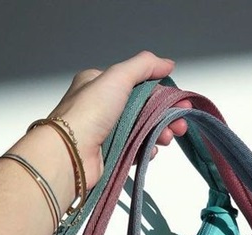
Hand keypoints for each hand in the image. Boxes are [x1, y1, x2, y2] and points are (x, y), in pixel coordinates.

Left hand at [48, 51, 190, 187]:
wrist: (70, 154)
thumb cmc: (89, 112)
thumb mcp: (117, 78)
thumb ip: (144, 66)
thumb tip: (167, 63)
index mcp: (100, 84)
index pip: (139, 85)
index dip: (163, 93)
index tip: (181, 103)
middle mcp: (102, 107)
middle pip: (144, 109)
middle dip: (166, 116)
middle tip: (181, 125)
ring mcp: (106, 132)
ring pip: (142, 130)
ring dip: (159, 133)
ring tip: (168, 138)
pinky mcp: (109, 154)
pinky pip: (134, 149)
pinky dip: (146, 149)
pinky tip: (152, 150)